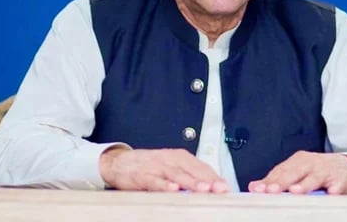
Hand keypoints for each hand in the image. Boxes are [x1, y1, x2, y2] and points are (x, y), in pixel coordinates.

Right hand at [99, 147, 229, 192]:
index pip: (201, 166)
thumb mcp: (171, 167)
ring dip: (190, 182)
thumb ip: (188, 175)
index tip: (225, 187)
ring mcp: (156, 166)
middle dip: (207, 180)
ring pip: (177, 174)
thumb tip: (210, 187)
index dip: (214, 177)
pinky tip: (173, 189)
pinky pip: (155, 180)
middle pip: (192, 169)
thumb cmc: (149, 166)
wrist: (120, 163)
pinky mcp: (143, 175)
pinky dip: (164, 184)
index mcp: (179, 156)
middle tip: (219, 189)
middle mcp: (170, 159)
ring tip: (203, 189)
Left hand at [248, 151, 346, 194]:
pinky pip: (337, 185)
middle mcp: (311, 163)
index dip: (269, 181)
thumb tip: (254, 187)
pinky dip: (334, 189)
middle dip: (283, 182)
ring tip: (295, 191)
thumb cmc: (318, 171)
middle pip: (295, 172)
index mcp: (298, 161)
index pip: (280, 171)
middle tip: (272, 190)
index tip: (258, 190)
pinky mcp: (341, 179)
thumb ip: (277, 179)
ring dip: (305, 184)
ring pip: (314, 178)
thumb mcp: (297, 172)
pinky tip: (330, 193)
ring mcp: (326, 171)